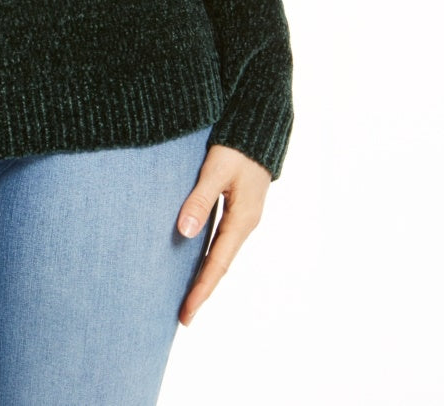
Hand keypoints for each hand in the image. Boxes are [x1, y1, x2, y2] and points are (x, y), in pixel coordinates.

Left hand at [175, 142, 271, 325]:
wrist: (261, 126)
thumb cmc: (237, 145)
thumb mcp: (216, 169)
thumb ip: (200, 199)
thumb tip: (184, 233)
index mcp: (242, 219)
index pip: (217, 264)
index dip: (201, 290)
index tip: (186, 314)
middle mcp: (245, 223)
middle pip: (220, 264)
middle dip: (202, 290)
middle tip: (183, 316)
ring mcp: (243, 216)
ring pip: (221, 253)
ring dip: (204, 274)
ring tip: (186, 294)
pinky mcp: (238, 206)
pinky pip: (221, 239)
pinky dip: (208, 254)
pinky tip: (195, 258)